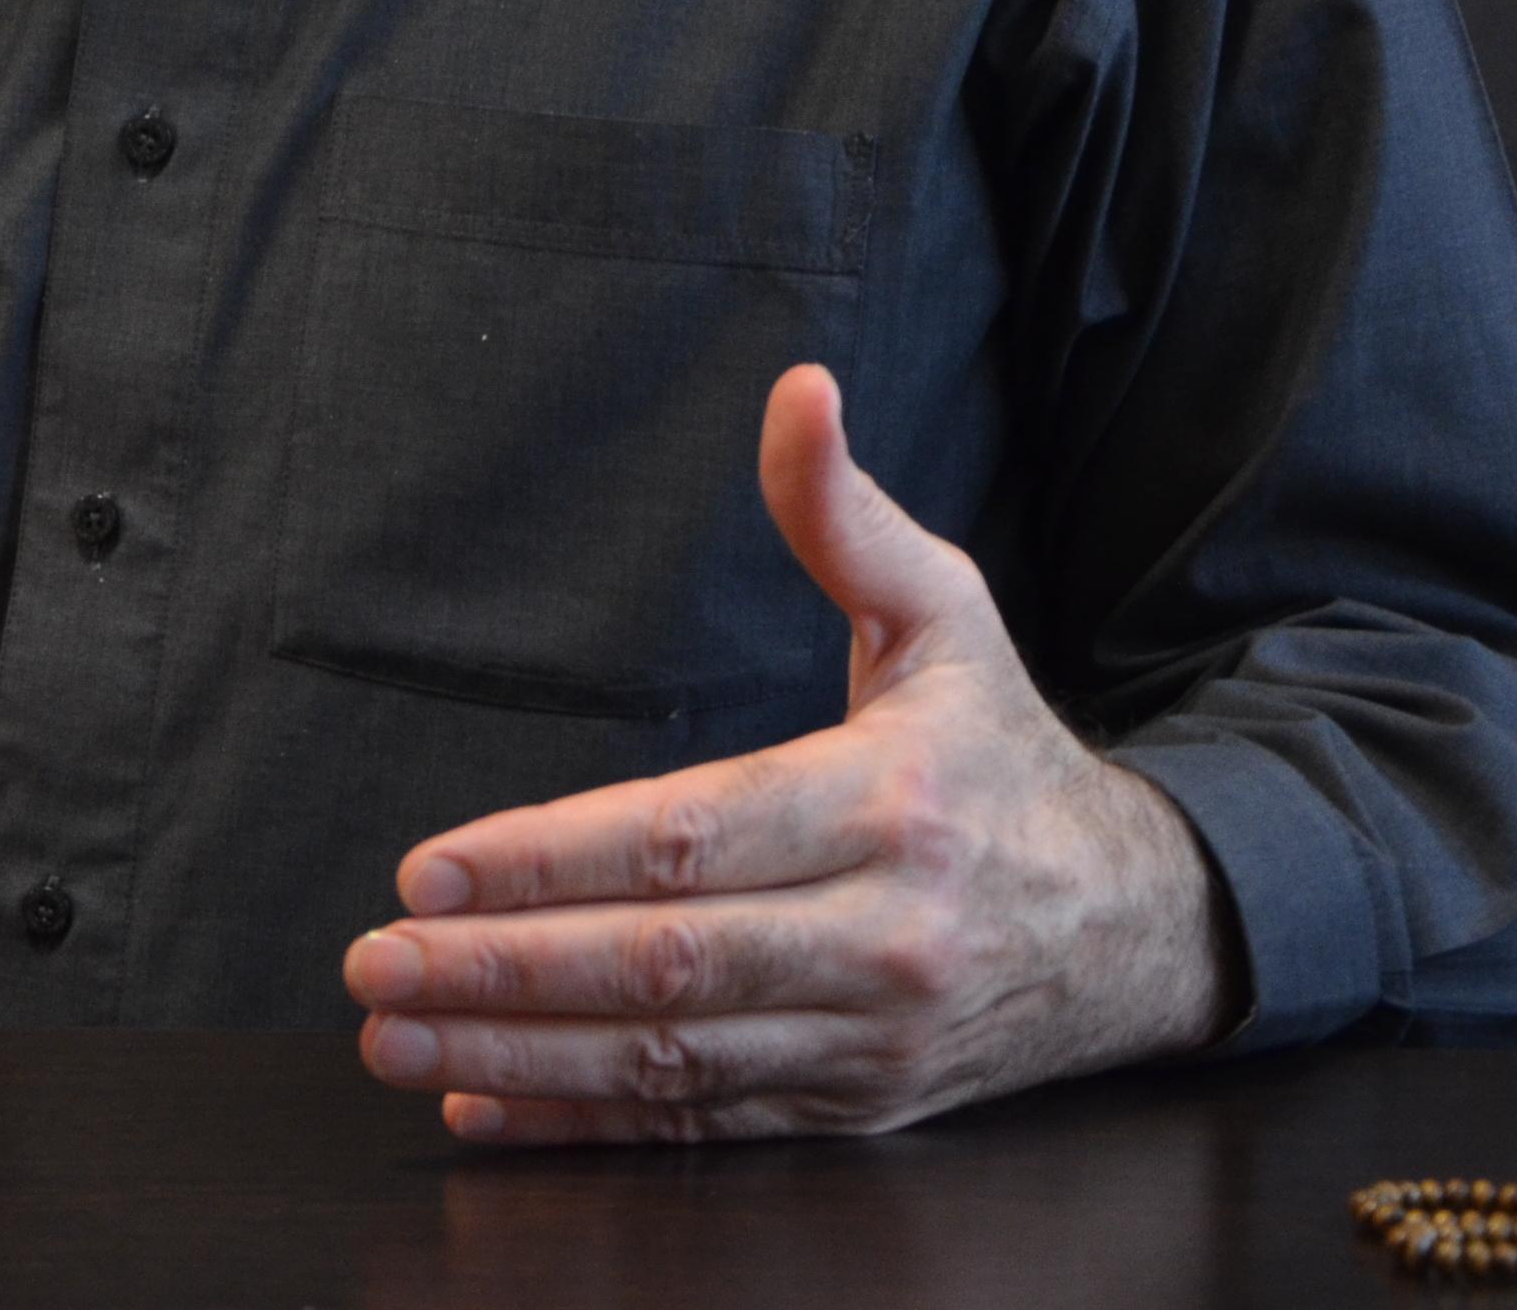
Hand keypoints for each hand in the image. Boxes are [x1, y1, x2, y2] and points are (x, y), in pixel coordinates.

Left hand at [338, 363, 1239, 1140]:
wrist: (1143, 926)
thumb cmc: (1004, 756)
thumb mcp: (947, 616)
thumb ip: (846, 515)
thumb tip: (798, 390)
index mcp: (891, 804)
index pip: (688, 838)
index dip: (549, 859)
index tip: (429, 867)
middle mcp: (885, 936)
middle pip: (665, 964)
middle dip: (503, 969)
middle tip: (372, 964)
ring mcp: (873, 1041)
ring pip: (673, 1062)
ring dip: (519, 1056)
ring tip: (395, 1039)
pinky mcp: (860, 1112)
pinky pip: (706, 1127)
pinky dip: (589, 1124)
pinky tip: (483, 1107)